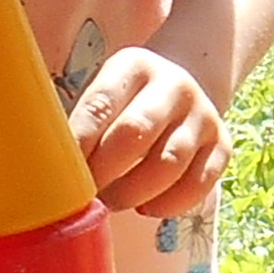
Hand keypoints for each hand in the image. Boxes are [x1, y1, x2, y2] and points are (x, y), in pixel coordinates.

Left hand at [68, 48, 228, 219]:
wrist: (188, 82)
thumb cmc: (127, 100)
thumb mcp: (105, 91)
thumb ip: (83, 124)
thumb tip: (50, 173)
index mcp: (134, 66)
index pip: (100, 106)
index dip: (77, 144)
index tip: (59, 174)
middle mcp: (174, 86)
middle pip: (135, 133)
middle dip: (103, 172)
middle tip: (85, 196)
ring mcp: (203, 116)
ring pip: (167, 164)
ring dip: (132, 193)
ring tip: (111, 203)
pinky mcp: (223, 145)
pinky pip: (197, 186)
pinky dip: (167, 205)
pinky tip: (145, 207)